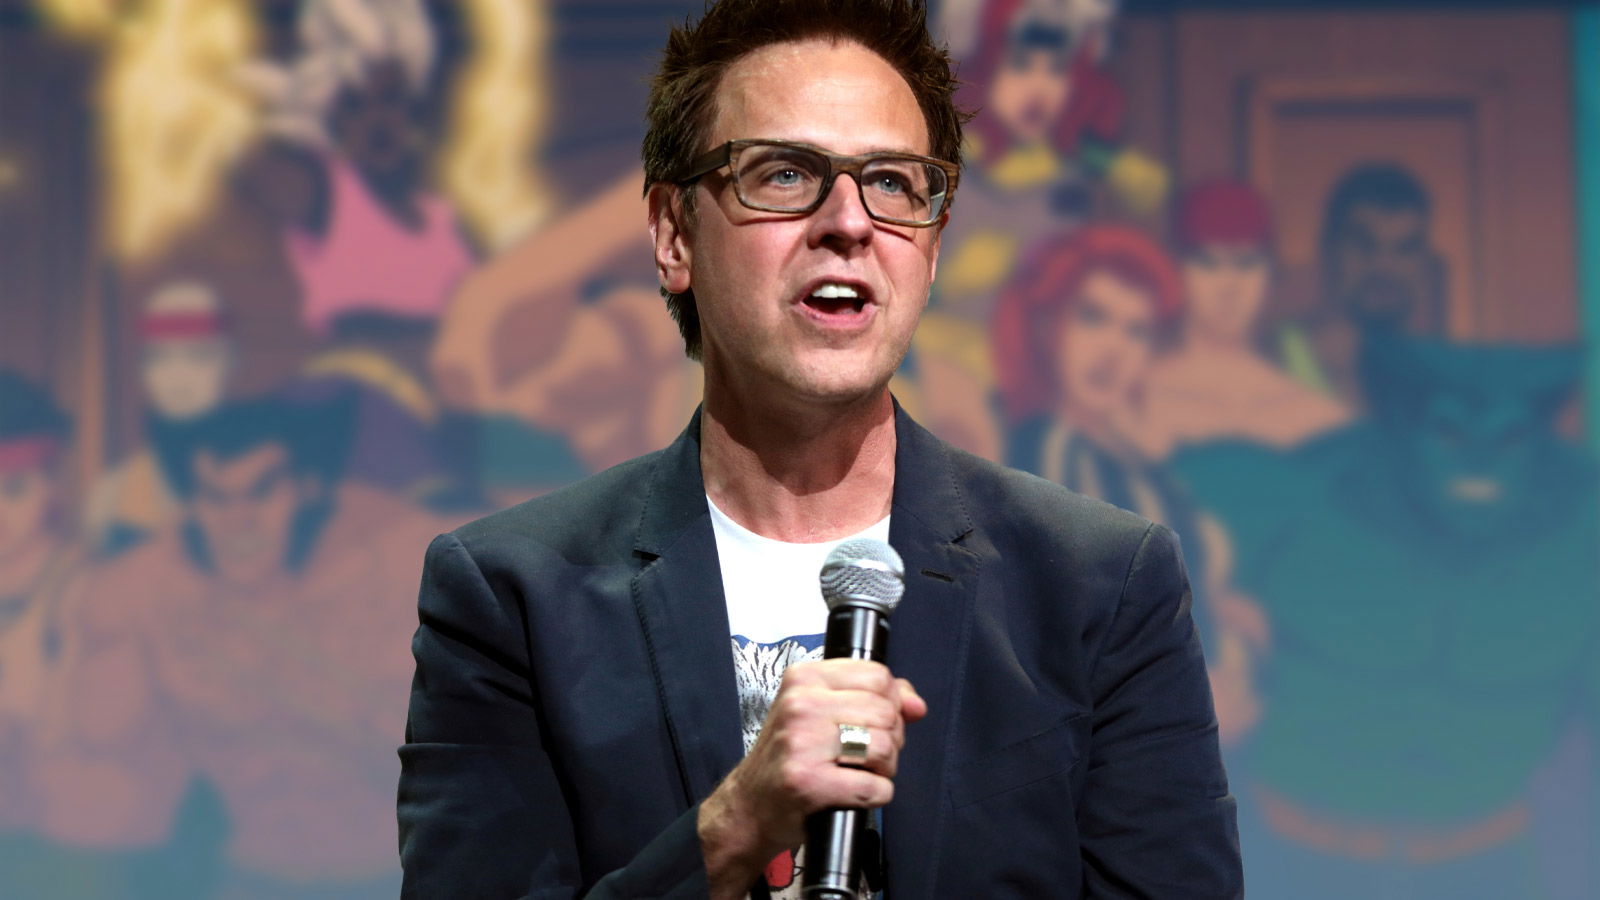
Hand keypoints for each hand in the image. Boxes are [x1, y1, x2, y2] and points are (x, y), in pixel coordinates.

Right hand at [697, 659, 925, 897]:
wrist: (750, 805)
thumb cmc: (789, 757)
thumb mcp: (821, 711)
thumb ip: (872, 697)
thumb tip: (915, 704)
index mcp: (804, 678)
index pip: (877, 675)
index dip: (891, 702)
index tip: (876, 721)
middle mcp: (801, 704)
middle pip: (886, 712)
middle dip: (890, 739)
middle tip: (866, 754)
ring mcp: (803, 744)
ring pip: (885, 747)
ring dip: (884, 768)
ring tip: (859, 772)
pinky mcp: (809, 782)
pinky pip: (875, 787)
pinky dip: (876, 795)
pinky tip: (853, 792)